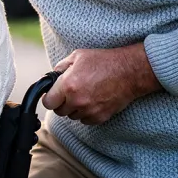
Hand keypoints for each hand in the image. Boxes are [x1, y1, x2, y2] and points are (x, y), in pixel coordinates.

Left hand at [42, 42, 161, 124]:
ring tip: (85, 94)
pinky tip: (93, 100)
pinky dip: (87, 113)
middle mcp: (77, 101)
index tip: (54, 94)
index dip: (50, 98)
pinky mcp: (100, 117)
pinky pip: (85, 120)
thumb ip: (59, 68)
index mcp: (68, 85)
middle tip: (70, 92)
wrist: (129, 71)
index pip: (47, 103)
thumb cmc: (103, 61)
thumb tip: (50, 79)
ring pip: (72, 116)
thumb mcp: (77, 57)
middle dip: (62, 102)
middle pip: (59, 111)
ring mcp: (89, 111)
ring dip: (75, 108)